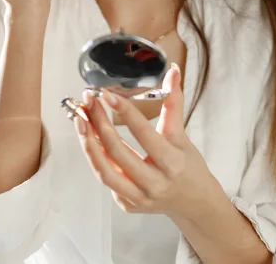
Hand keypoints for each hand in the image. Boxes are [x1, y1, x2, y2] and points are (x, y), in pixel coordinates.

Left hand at [73, 63, 222, 219]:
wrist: (194, 203)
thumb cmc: (189, 166)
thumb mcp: (182, 135)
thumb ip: (173, 102)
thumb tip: (173, 70)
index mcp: (172, 163)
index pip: (143, 134)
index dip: (124, 112)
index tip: (107, 94)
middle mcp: (154, 183)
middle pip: (118, 152)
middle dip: (99, 123)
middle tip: (89, 101)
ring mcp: (139, 198)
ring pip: (104, 171)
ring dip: (89, 143)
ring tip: (80, 119)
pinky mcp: (127, 204)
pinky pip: (106, 179)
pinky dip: (95, 158)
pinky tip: (90, 139)